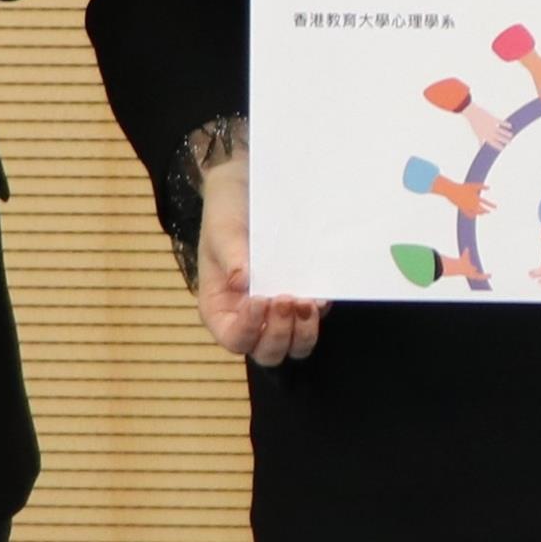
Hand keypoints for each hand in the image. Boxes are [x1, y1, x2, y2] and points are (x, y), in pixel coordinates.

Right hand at [186, 151, 324, 368]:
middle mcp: (247, 318)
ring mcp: (276, 313)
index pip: (233, 338)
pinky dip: (318, 313)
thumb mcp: (223, 230)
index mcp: (219, 309)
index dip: (248, 328)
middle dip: (279, 334)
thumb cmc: (227, 212)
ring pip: (294, 346)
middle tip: (286, 301)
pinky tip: (321, 294)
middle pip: (266, 352)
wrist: (249, 189)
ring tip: (307, 304)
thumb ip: (232, 257)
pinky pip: (312, 320)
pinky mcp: (300, 300)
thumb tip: (243, 283)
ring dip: (303, 333)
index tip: (260, 299)